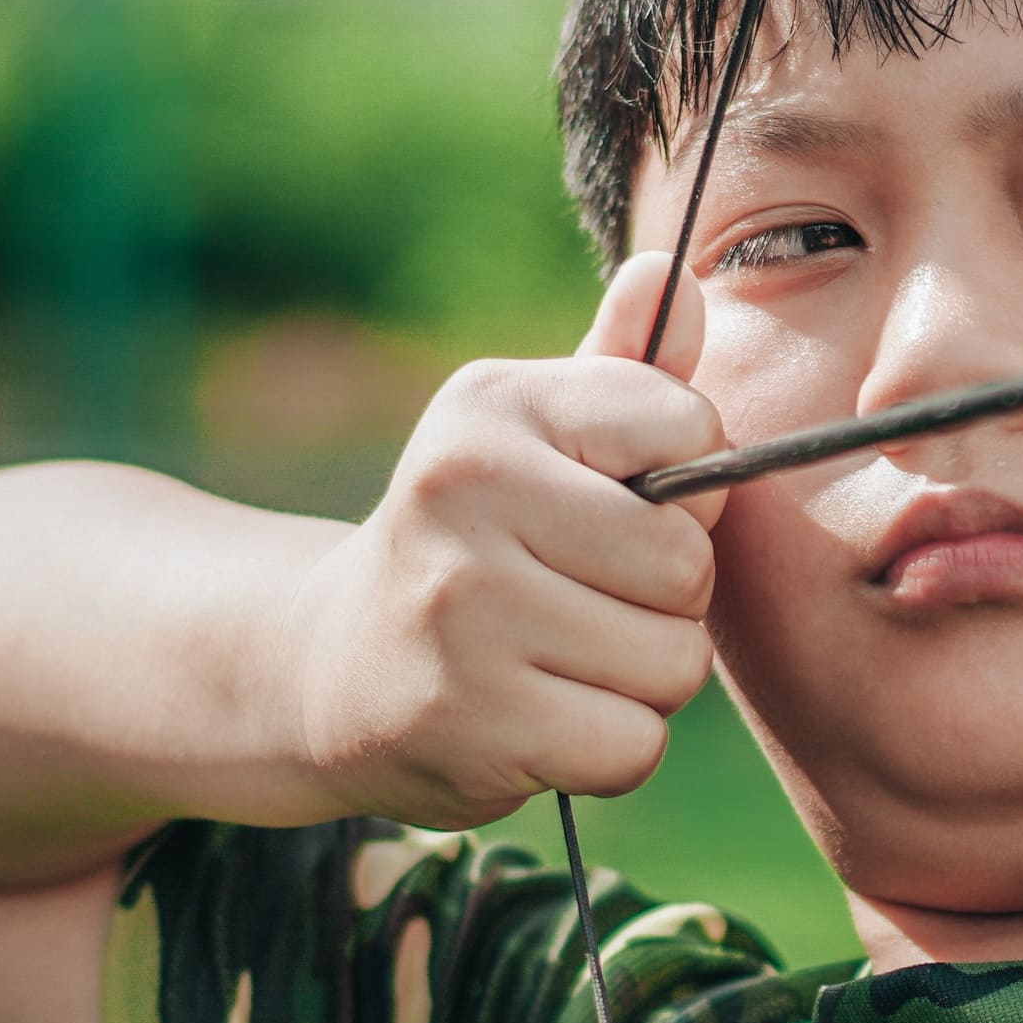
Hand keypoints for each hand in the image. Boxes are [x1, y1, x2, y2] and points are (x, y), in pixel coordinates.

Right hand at [289, 255, 731, 828]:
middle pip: (688, 565)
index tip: (612, 507)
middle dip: (666, 600)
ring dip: (639, 680)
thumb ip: (621, 371)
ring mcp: (463, 612)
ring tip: (558, 660)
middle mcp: (465, 494)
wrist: (332, 668)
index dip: (685, 490)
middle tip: (582, 600)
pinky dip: (609, 747)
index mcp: (491, 407)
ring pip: (672, 663)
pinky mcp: (472, 722)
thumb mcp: (532, 441)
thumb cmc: (473, 543)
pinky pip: (635, 746)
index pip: (690, 432)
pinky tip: (542, 718)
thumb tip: (668, 275)